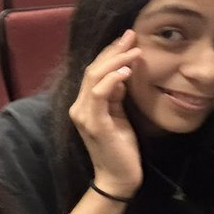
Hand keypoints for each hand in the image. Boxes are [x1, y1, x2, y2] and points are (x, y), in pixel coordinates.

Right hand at [68, 30, 142, 195]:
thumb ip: (116, 95)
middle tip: (132, 35)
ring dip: (116, 61)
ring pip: (95, 77)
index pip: (93, 71)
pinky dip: (113, 79)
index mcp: (83, 104)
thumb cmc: (121, 148)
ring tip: (135, 49)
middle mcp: (78, 107)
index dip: (110, 52)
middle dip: (113, 50)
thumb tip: (122, 72)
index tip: (128, 38)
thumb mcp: (119, 114)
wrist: (118, 178)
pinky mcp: (95, 124)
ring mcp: (84, 116)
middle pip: (93, 69)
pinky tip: (127, 71)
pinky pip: (99, 94)